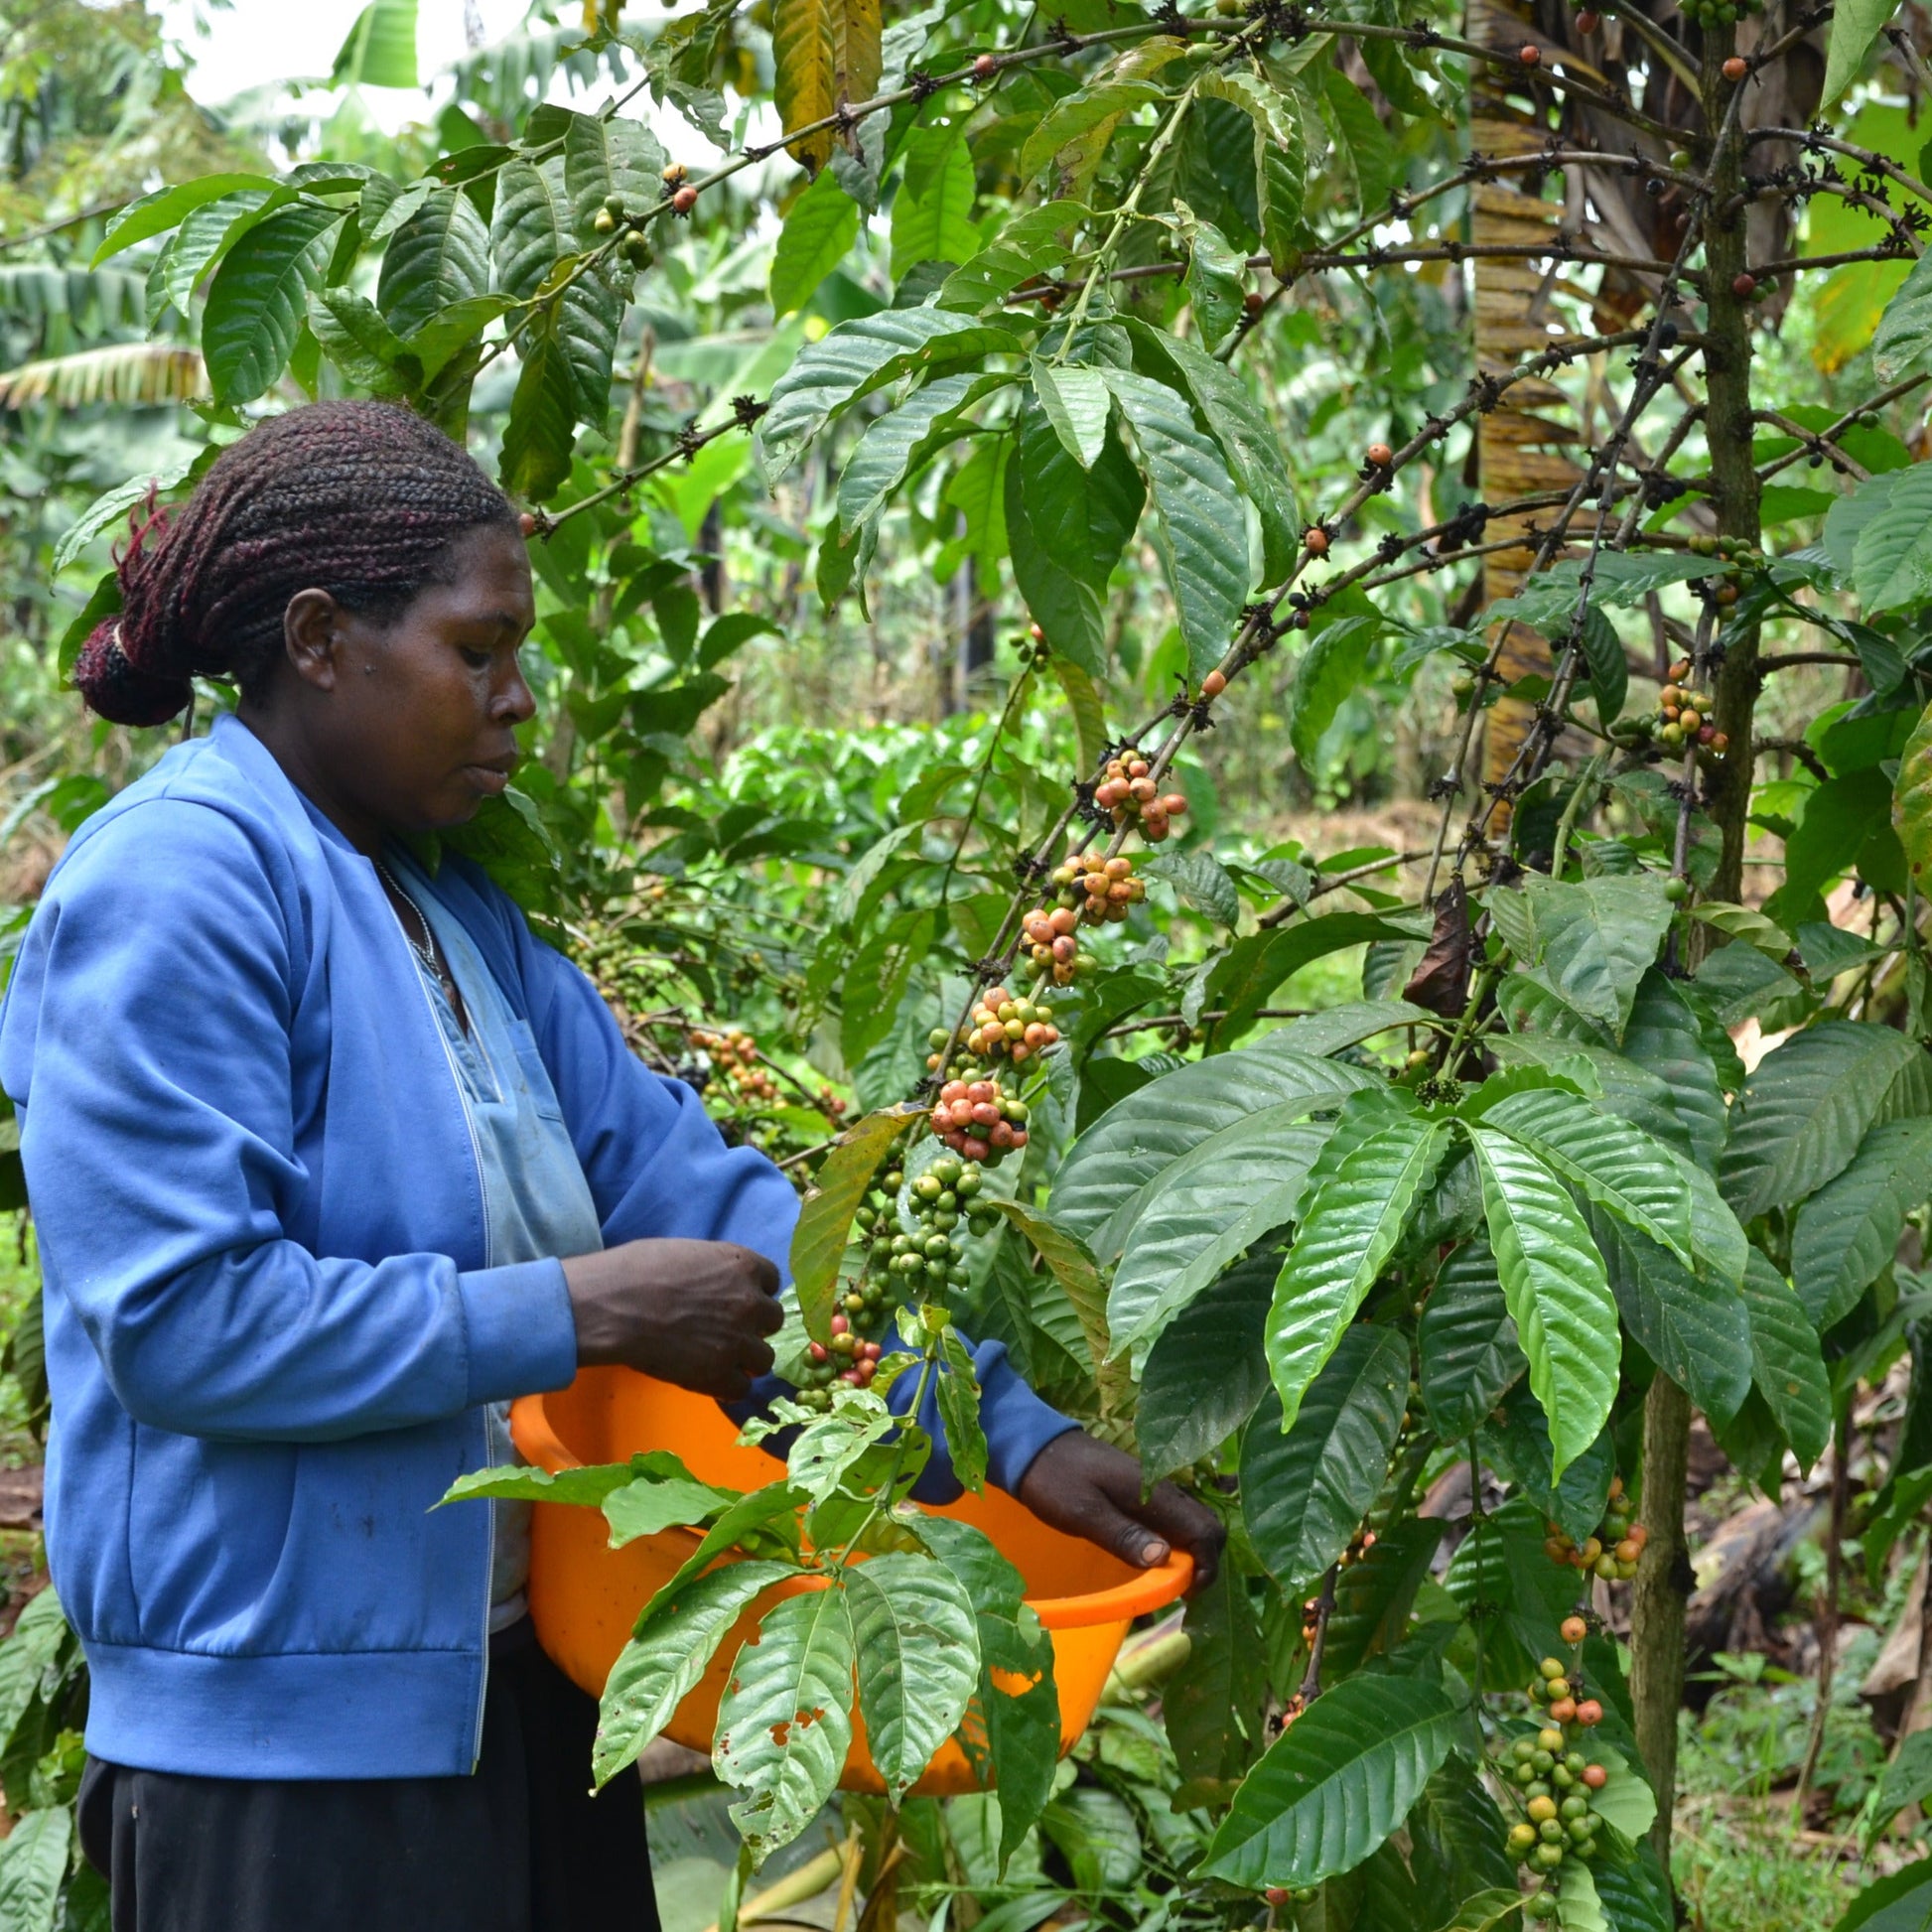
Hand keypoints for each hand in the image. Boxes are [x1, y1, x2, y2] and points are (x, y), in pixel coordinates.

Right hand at [562, 1238, 782, 1399]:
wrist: (614, 1306)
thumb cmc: (637, 1270)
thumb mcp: (687, 1253)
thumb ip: (715, 1270)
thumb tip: (715, 1284)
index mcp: (742, 1265)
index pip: (772, 1281)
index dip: (755, 1292)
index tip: (740, 1300)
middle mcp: (750, 1302)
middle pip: (773, 1320)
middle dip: (754, 1326)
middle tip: (728, 1331)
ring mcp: (738, 1340)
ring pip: (764, 1358)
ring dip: (746, 1359)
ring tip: (720, 1359)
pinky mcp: (720, 1374)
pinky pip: (742, 1388)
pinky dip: (728, 1386)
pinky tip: (709, 1378)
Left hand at [1015, 1430, 1223, 1588]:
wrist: (1034, 1446)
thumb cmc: (1057, 1480)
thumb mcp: (1084, 1513)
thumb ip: (1124, 1535)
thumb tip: (1164, 1559)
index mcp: (1155, 1493)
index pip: (1206, 1530)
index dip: (1206, 1567)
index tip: (1184, 1594)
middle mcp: (1164, 1488)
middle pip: (1208, 1527)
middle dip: (1204, 1562)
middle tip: (1177, 1590)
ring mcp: (1155, 1488)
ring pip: (1193, 1523)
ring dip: (1191, 1553)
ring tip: (1166, 1580)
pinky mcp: (1143, 1491)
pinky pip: (1174, 1519)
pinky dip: (1176, 1541)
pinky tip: (1153, 1556)